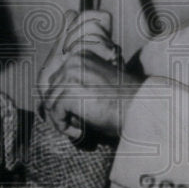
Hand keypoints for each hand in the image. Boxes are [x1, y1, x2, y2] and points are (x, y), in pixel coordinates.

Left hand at [38, 10, 140, 139]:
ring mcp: (70, 75)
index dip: (58, 99)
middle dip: (57, 108)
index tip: (68, 114)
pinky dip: (63, 125)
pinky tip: (79, 131)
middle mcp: (73, 61)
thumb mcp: (97, 84)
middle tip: (71, 123)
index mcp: (80, 56)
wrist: (139, 108)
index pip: (55, 78)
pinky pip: (54, 112)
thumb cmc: (123, 102)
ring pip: (50, 102)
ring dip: (60, 119)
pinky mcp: (69, 91)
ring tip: (77, 128)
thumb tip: (52, 101)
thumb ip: (77, 85)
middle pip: (49, 89)